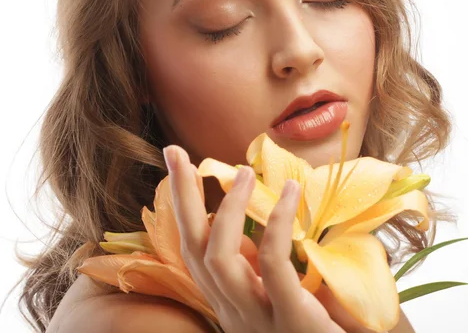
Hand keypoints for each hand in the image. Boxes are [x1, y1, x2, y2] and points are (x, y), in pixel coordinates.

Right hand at [163, 144, 345, 332]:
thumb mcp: (287, 300)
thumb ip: (267, 273)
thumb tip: (257, 230)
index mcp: (232, 304)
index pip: (193, 253)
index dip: (181, 211)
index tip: (180, 169)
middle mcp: (234, 312)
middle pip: (192, 249)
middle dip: (179, 197)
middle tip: (175, 151)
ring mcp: (258, 319)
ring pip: (217, 257)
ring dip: (225, 207)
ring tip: (241, 172)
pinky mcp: (292, 319)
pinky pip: (272, 263)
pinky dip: (276, 222)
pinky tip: (291, 192)